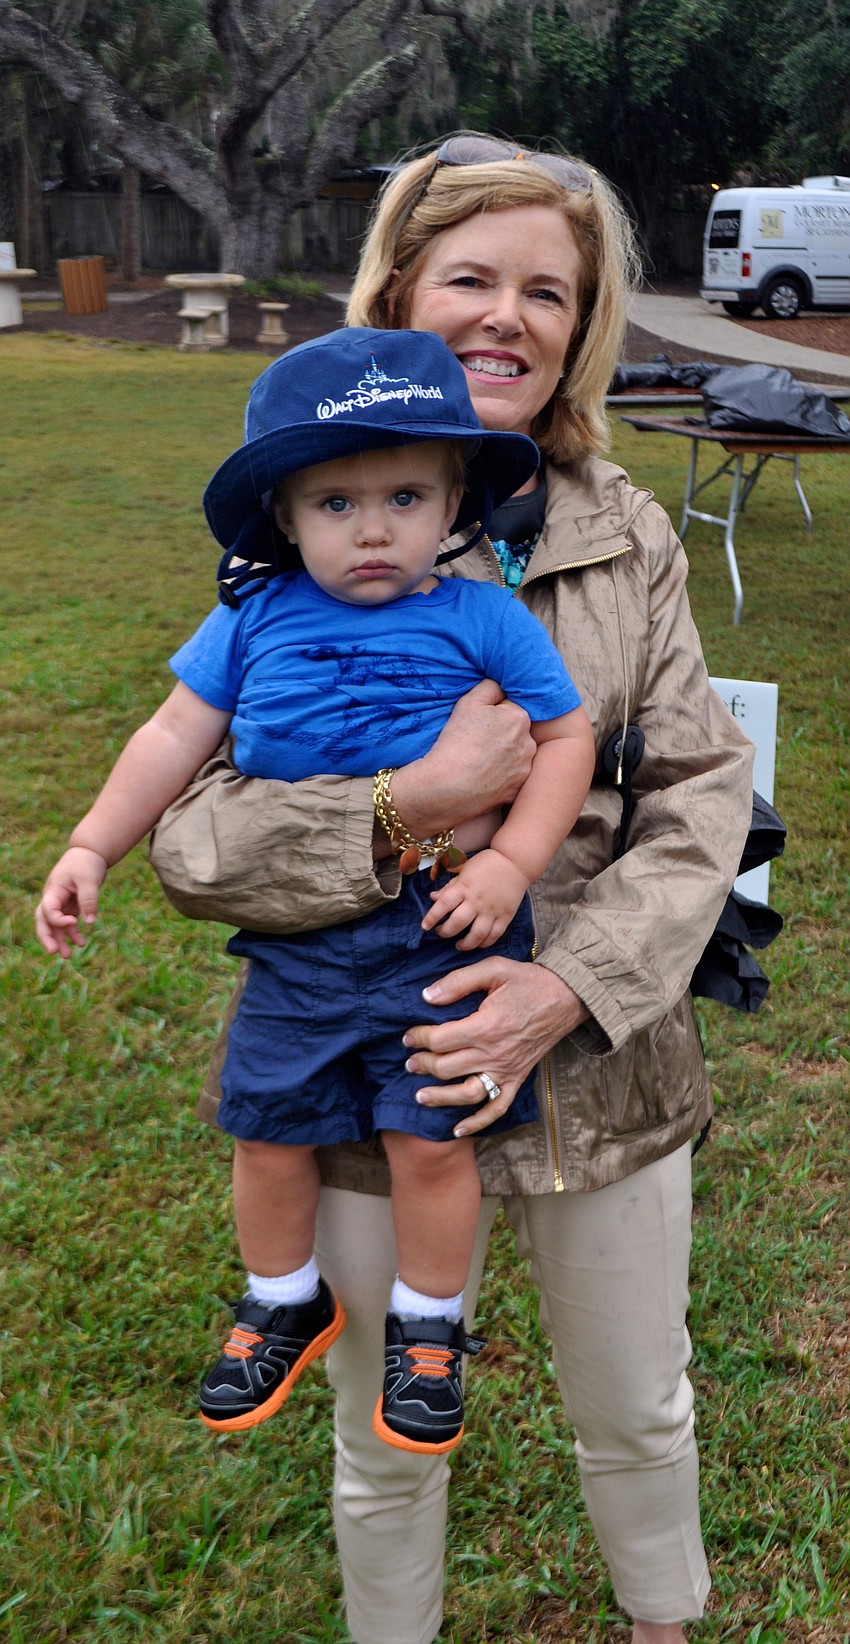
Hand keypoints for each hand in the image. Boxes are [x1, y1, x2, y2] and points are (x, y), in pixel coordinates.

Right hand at [35, 847, 107, 956]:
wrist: (90, 853)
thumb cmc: (86, 863)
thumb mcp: (89, 880)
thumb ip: (89, 900)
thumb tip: (89, 923)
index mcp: (53, 890)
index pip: (48, 909)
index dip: (58, 919)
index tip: (74, 921)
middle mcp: (53, 898)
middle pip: (44, 920)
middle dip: (47, 937)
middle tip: (53, 952)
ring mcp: (61, 903)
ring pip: (55, 925)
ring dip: (61, 940)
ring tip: (68, 956)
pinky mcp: (70, 906)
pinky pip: (68, 923)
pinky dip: (73, 933)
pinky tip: (81, 943)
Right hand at [390, 680, 534, 838]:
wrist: (447, 786)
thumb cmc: (456, 741)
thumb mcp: (468, 702)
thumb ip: (489, 687)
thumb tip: (500, 687)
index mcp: (520, 718)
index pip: (509, 708)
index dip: (491, 714)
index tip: (476, 724)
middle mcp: (529, 744)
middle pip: (515, 732)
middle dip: (501, 734)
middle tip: (476, 742)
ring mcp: (524, 769)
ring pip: (515, 755)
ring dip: (503, 755)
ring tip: (479, 761)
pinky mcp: (517, 790)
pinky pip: (510, 777)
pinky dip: (501, 776)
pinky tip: (483, 776)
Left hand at [403, 958, 589, 1136]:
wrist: (565, 997)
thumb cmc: (528, 981)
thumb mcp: (493, 969)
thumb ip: (458, 982)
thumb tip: (427, 996)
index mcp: (486, 1026)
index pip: (440, 1040)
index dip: (418, 1038)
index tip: (408, 1037)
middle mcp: (494, 1053)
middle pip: (447, 1067)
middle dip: (422, 1065)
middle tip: (410, 1062)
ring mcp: (506, 1070)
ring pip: (466, 1093)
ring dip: (440, 1097)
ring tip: (420, 1096)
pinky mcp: (517, 1079)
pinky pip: (497, 1107)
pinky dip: (478, 1122)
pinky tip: (458, 1130)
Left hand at [421, 849, 529, 949]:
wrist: (515, 861)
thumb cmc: (487, 863)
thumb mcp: (464, 871)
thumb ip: (449, 887)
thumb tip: (432, 898)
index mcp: (464, 887)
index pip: (443, 905)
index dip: (432, 917)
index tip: (424, 926)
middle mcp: (477, 901)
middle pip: (458, 923)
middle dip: (445, 932)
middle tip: (440, 933)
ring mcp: (492, 910)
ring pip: (477, 935)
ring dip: (465, 944)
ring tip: (459, 945)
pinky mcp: (505, 916)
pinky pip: (495, 935)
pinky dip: (485, 943)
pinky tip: (478, 944)